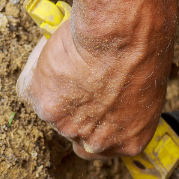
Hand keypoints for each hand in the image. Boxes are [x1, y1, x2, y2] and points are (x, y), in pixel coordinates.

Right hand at [16, 0, 176, 158]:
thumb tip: (112, 93)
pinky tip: (58, 52)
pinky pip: (31, 87)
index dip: (94, 123)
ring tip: (73, 56)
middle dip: (72, 106)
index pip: (103, 146)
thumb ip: (125, 102)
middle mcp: (98, 143)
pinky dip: (38, 68)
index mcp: (130, 141)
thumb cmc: (144, 48)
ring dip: (55, 85)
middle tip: (77, 74)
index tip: (91, 103)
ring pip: (51, 106)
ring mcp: (67, 126)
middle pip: (74, 130)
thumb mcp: (147, 85)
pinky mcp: (43, 105)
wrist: (123, 33)